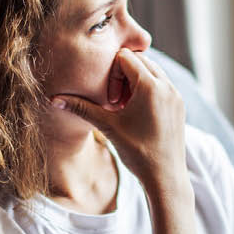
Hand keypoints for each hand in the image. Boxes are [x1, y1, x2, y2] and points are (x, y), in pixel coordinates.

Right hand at [51, 49, 186, 191]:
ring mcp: (176, 94)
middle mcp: (167, 85)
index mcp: (150, 86)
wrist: (165, 176)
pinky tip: (137, 113)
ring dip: (135, 81)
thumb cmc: (136, 152)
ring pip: (152, 70)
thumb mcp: (107, 126)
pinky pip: (162, 83)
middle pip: (140, 60)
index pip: (125, 57)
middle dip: (123, 75)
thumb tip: (53, 100)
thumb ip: (81, 108)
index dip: (111, 72)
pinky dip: (148, 89)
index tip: (109, 98)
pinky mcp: (179, 103)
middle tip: (115, 101)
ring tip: (125, 107)